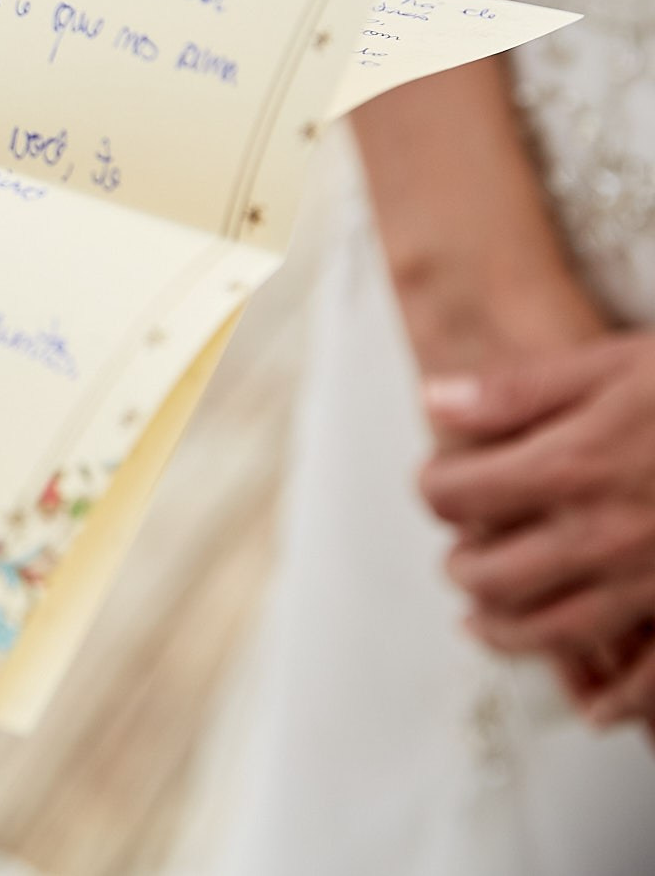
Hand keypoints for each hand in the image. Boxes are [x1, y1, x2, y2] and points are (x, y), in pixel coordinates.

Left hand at [420, 334, 654, 724]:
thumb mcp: (621, 364)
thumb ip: (521, 391)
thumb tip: (437, 403)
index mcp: (573, 468)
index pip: (458, 496)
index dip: (436, 488)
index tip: (442, 484)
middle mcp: (604, 536)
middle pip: (492, 576)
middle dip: (463, 565)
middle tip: (462, 555)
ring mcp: (652, 585)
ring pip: (551, 634)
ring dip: (506, 633)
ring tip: (486, 620)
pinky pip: (649, 682)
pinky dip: (617, 700)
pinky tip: (594, 705)